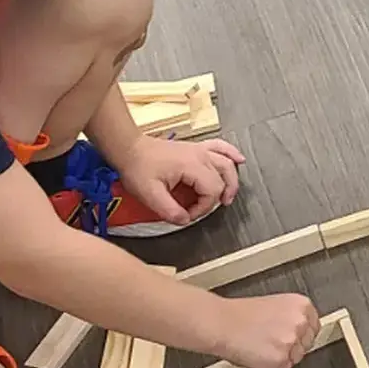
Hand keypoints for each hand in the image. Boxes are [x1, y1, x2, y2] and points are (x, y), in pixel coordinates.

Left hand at [113, 137, 245, 225]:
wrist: (128, 148)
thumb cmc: (137, 167)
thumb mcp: (149, 194)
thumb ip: (169, 210)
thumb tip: (184, 220)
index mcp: (192, 166)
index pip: (211, 190)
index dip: (202, 208)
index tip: (186, 215)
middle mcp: (200, 156)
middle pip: (223, 178)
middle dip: (218, 197)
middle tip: (211, 210)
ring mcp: (199, 150)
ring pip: (227, 163)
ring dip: (232, 180)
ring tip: (229, 195)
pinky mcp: (195, 148)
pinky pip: (220, 147)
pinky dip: (232, 153)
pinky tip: (240, 159)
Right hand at [210, 293, 323, 367]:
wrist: (221, 323)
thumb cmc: (239, 315)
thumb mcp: (275, 306)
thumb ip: (292, 317)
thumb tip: (301, 330)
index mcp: (301, 305)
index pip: (314, 327)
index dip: (301, 335)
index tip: (292, 337)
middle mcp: (300, 322)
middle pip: (307, 344)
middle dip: (292, 346)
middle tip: (271, 342)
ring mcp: (291, 342)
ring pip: (295, 358)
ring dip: (281, 357)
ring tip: (261, 346)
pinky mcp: (281, 359)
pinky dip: (269, 367)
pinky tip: (257, 354)